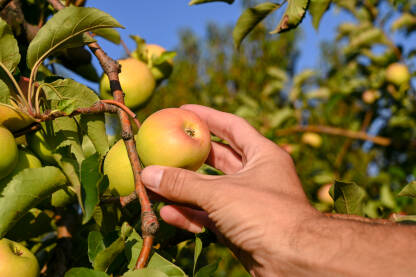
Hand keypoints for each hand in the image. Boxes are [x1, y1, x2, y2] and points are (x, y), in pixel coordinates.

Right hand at [141, 104, 321, 275]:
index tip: (185, 110)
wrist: (294, 261)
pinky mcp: (240, 227)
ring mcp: (248, 202)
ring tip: (156, 183)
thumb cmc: (265, 215)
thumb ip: (183, 183)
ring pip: (210, 190)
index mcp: (262, 155)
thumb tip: (148, 173)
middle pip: (218, 158)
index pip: (233, 126)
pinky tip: (168, 214)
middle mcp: (256, 176)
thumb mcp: (221, 193)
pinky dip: (190, 214)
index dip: (209, 116)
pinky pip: (210, 216)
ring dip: (184, 189)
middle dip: (191, 154)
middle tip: (167, 146)